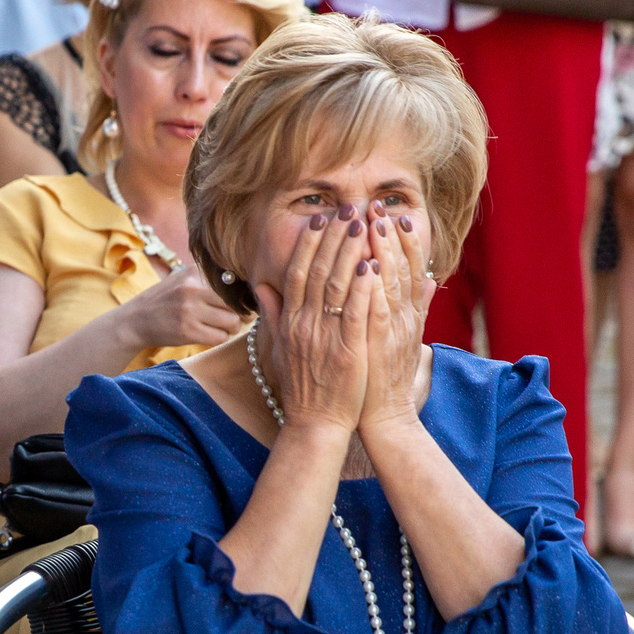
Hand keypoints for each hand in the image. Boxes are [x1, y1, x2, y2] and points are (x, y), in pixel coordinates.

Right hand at [116, 265, 240, 353]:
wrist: (134, 321)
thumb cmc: (165, 301)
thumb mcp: (183, 279)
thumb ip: (209, 279)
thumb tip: (246, 290)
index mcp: (194, 272)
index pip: (234, 282)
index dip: (242, 295)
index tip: (243, 303)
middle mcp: (192, 288)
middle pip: (236, 303)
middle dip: (240, 314)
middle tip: (235, 319)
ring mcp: (189, 310)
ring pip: (232, 322)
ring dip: (231, 328)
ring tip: (221, 327)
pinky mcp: (187, 331)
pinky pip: (220, 337)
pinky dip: (220, 338)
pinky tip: (210, 335)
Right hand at [253, 205, 374, 435]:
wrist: (316, 424)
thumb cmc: (303, 386)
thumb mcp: (280, 347)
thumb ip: (273, 313)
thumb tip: (260, 285)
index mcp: (290, 321)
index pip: (298, 272)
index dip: (310, 243)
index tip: (321, 218)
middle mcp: (304, 324)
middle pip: (318, 271)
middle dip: (334, 237)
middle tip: (349, 209)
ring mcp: (325, 337)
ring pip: (336, 286)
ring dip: (350, 252)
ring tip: (363, 225)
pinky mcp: (347, 351)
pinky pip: (354, 314)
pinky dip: (362, 288)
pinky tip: (372, 265)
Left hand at [356, 199, 432, 437]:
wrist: (384, 416)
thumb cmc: (387, 377)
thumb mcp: (406, 338)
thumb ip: (417, 307)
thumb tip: (430, 280)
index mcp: (408, 314)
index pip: (408, 268)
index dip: (403, 241)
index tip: (394, 215)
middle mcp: (403, 317)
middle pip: (400, 267)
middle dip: (390, 235)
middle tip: (378, 207)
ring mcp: (391, 329)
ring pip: (388, 281)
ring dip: (381, 249)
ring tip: (371, 222)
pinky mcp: (377, 343)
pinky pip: (376, 308)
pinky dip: (373, 285)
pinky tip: (366, 263)